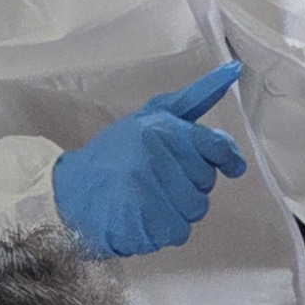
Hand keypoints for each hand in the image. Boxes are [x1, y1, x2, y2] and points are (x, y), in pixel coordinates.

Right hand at [53, 64, 247, 259]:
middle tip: (164, 180)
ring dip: (179, 209)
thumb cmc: (117, 150)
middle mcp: (154, 156)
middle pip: (206, 183)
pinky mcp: (137, 222)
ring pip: (194, 210)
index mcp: (160, 128)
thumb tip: (233, 71)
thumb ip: (195, 98)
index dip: (228, 159)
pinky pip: (177, 233)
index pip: (216, 146)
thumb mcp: (152, 115)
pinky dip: (164, 229)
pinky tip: (145, 217)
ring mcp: (144, 190)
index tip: (233, 168)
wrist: (71, 188)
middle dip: (191, 185)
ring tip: (153, 198)